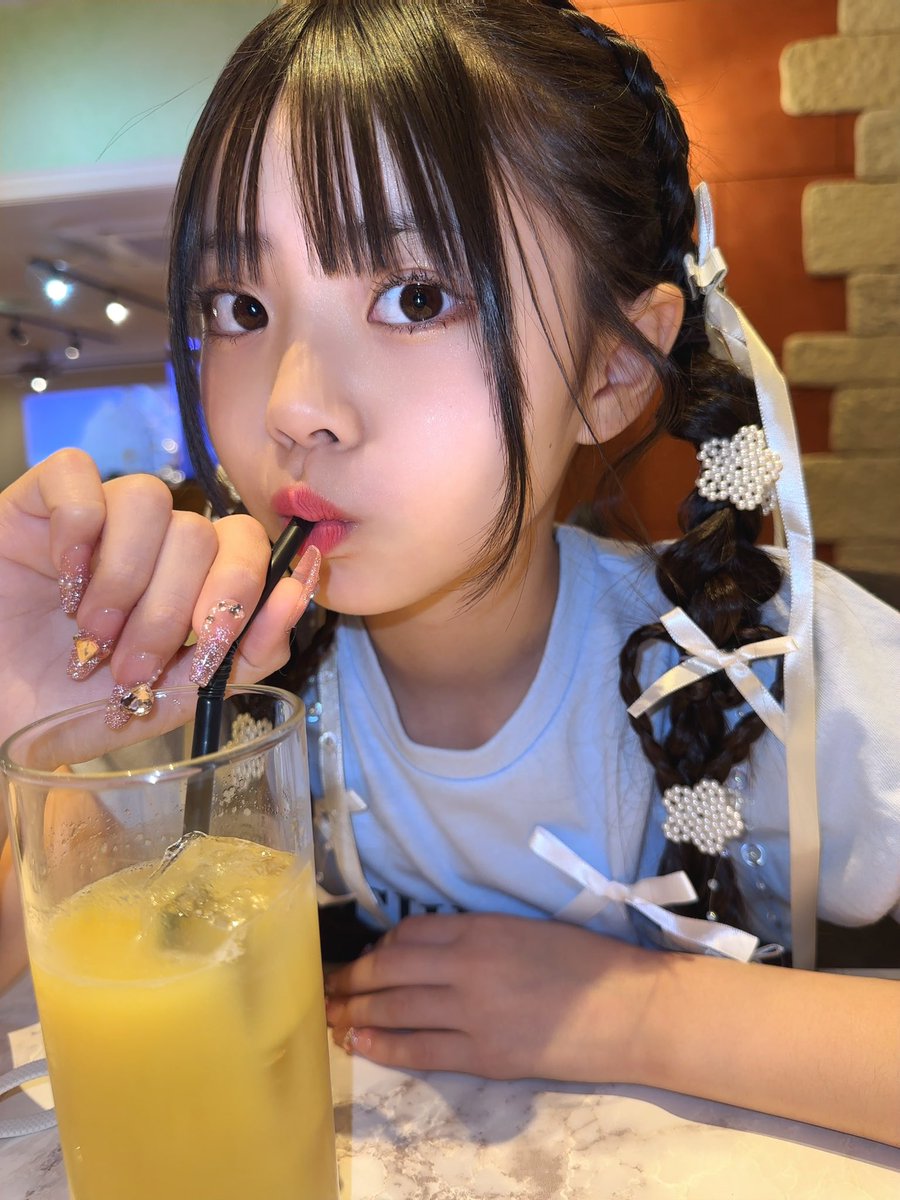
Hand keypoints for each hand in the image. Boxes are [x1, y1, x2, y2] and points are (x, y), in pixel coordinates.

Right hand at [0, 449, 316, 749]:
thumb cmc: (76, 708)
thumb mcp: (174, 696)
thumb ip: (246, 652)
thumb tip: (300, 590)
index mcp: (192, 577)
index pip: (248, 543)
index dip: (239, 593)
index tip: (206, 653)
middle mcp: (153, 540)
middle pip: (200, 532)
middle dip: (171, 612)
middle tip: (129, 667)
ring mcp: (98, 516)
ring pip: (149, 499)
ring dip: (125, 580)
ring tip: (92, 634)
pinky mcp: (38, 500)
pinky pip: (78, 475)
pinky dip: (77, 530)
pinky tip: (62, 579)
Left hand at [324, 912, 658, 1082]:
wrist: (627, 1007)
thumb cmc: (583, 961)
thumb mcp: (524, 928)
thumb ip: (475, 935)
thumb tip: (425, 947)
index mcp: (479, 928)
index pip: (409, 933)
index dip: (379, 946)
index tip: (367, 958)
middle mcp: (467, 966)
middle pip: (389, 970)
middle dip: (351, 979)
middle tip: (326, 986)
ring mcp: (473, 1012)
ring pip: (395, 1009)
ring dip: (356, 1012)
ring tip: (331, 1016)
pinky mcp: (485, 1054)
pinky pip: (420, 1049)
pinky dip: (384, 1045)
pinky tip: (359, 1042)